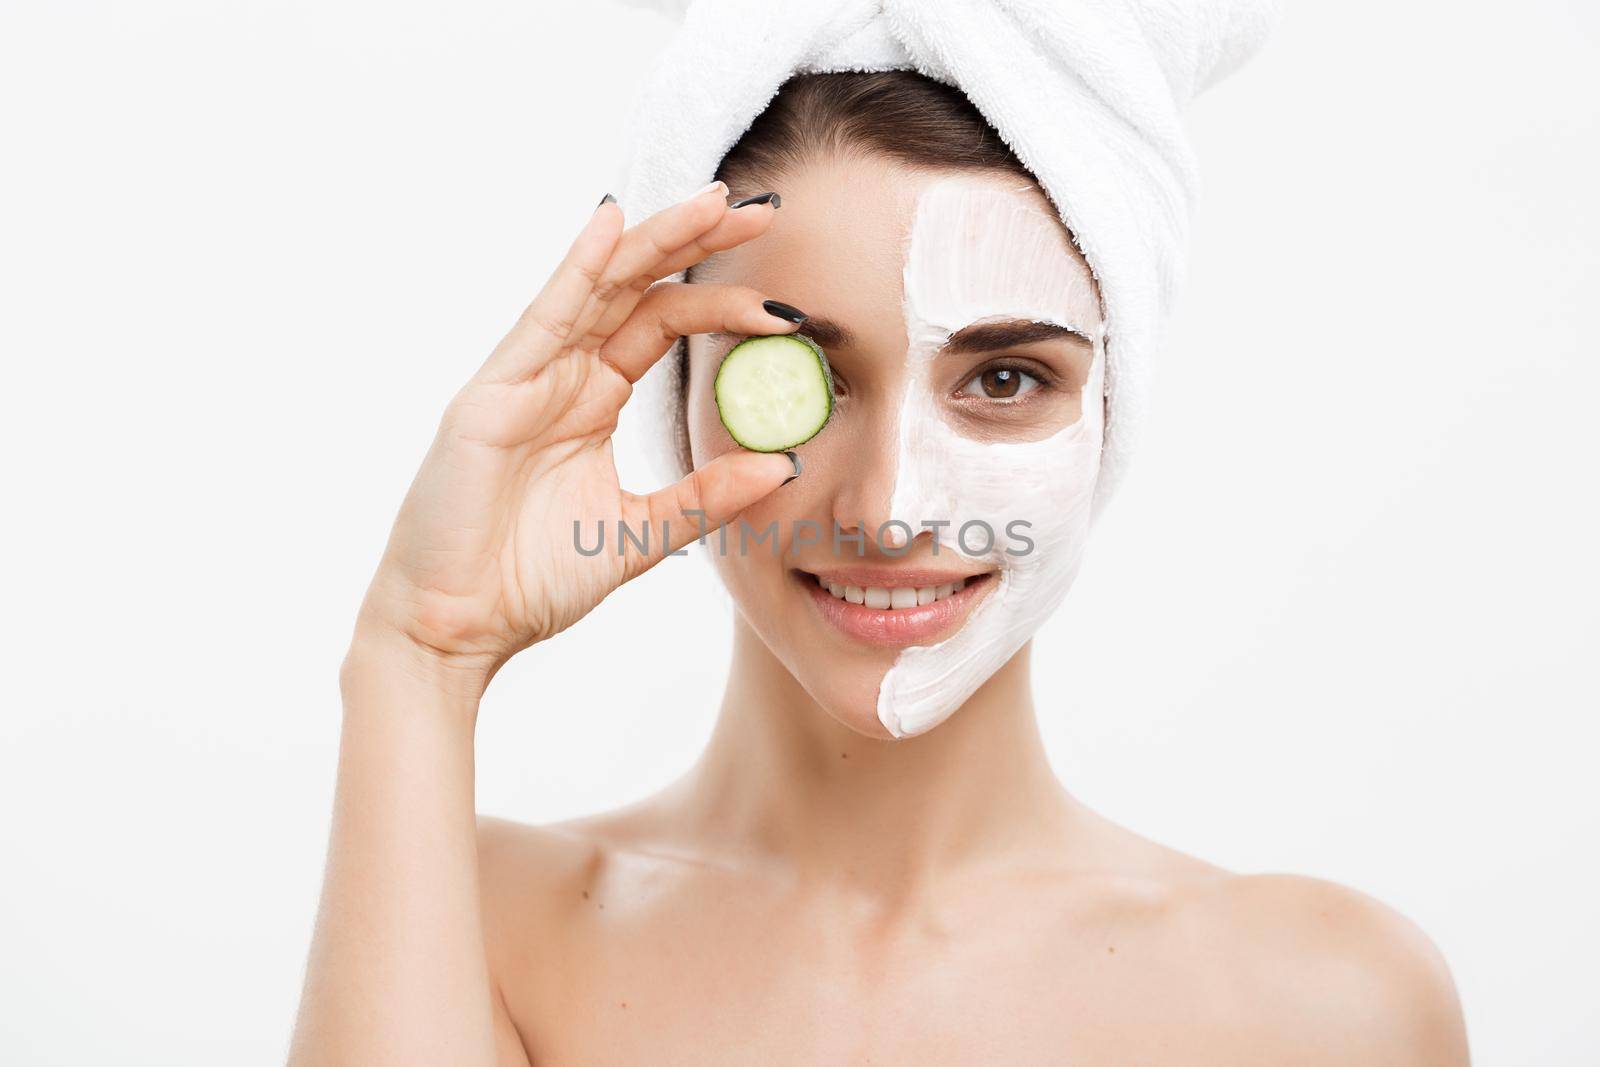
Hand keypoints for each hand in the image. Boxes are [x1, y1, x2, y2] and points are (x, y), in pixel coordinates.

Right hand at [354, 182, 801, 682]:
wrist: (456, 628)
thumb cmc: (529, 581)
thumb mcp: (638, 535)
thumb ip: (705, 498)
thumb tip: (785, 464)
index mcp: (593, 401)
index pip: (665, 325)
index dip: (725, 306)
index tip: (791, 310)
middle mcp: (562, 377)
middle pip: (640, 290)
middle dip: (700, 246)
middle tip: (764, 212)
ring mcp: (527, 379)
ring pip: (600, 288)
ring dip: (658, 241)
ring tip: (715, 201)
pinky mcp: (494, 394)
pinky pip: (543, 316)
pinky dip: (578, 267)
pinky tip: (612, 221)